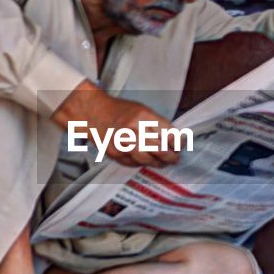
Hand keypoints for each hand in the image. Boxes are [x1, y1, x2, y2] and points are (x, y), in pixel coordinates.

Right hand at [51, 81, 180, 167]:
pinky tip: (148, 161)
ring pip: (149, 159)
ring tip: (165, 162)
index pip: (168, 133)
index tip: (181, 144)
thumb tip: (174, 139)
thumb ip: (157, 124)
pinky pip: (134, 163)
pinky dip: (143, 163)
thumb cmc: (118, 110)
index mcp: (142, 116)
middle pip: (161, 149)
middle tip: (176, 157)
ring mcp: (123, 144)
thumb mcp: (142, 110)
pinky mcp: (115, 154)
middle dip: (172, 156)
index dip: (178, 141)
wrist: (92, 113)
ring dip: (160, 162)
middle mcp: (133, 130)